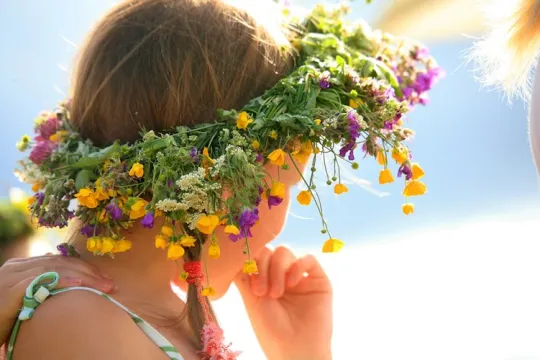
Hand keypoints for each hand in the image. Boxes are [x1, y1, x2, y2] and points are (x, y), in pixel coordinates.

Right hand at [0, 255, 114, 344]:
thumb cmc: (3, 319)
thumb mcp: (25, 301)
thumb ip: (42, 289)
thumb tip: (67, 286)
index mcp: (19, 267)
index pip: (58, 260)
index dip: (83, 268)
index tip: (104, 278)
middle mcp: (15, 268)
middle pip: (60, 262)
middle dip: (89, 272)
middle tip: (110, 284)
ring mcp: (11, 277)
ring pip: (55, 269)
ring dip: (84, 276)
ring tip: (103, 286)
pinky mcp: (10, 290)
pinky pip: (43, 281)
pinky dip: (65, 281)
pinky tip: (82, 287)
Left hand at [234, 245, 332, 359]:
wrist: (295, 350)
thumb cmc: (271, 331)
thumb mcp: (251, 301)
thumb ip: (244, 276)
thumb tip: (234, 255)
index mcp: (265, 279)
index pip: (256, 256)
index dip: (251, 262)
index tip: (250, 283)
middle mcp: (282, 275)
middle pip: (269, 251)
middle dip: (262, 267)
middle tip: (261, 292)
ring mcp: (300, 276)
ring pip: (285, 251)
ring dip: (276, 269)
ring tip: (275, 293)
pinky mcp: (318, 280)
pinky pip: (309, 258)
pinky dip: (297, 266)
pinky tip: (292, 283)